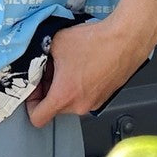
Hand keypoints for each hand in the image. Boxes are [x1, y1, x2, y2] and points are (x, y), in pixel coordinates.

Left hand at [25, 19, 154, 128]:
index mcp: (64, 96)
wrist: (126, 39)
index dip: (30, 104)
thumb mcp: (57, 41)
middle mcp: (80, 105)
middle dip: (49, 90)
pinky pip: (86, 96)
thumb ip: (41, 53)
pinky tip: (84, 65)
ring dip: (66, 87)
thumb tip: (37, 56)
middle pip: (55, 108)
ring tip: (69, 65)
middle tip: (50, 70)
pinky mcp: (106, 96)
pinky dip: (81, 85)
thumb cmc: (96, 41)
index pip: (38, 118)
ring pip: (71, 102)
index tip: (33, 91)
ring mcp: (95, 102)